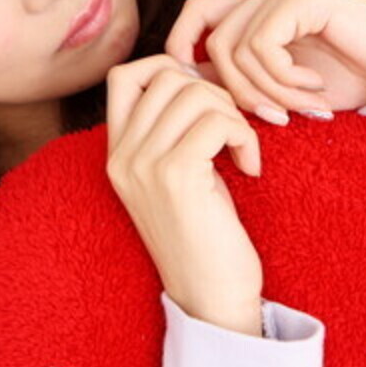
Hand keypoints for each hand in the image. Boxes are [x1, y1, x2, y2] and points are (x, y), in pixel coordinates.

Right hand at [105, 54, 263, 336]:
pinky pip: (218, 121)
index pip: (124, 75)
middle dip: (212, 91)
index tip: (202, 100)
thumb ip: (170, 129)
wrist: (210, 298)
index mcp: (116, 153)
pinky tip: (249, 166)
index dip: (167, 68)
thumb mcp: (173, 175)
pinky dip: (244, 135)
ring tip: (242, 150)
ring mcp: (144, 165)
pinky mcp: (176, 177)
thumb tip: (195, 73)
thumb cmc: (204, 234)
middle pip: (166, 76)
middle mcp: (122, 156)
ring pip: (194, 94)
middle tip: (232, 130)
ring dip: (232, 114)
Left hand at [164, 0, 365, 122]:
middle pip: (215, 41)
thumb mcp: (279, 84)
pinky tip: (317, 89)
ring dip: (271, 93)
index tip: (201, 93)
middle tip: (277, 119)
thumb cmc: (345, 80)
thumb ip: (238, 76)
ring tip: (305, 107)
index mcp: (257, 4)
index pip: (196, 13)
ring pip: (238, 50)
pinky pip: (263, 46)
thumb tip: (183, 84)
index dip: (183, 47)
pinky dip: (285, 80)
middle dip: (241, 92)